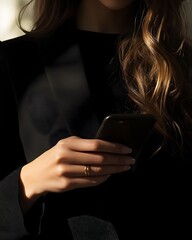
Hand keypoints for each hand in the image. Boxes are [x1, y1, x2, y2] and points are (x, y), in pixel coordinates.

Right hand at [20, 136, 134, 211]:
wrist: (35, 175)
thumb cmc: (53, 156)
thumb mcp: (65, 145)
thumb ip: (83, 144)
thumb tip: (106, 146)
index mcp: (68, 144)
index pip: (97, 144)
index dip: (114, 147)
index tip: (127, 149)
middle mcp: (67, 157)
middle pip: (100, 158)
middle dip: (118, 159)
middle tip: (130, 160)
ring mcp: (66, 172)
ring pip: (97, 171)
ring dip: (114, 169)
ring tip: (124, 167)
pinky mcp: (67, 184)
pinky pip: (90, 181)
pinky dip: (103, 178)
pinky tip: (110, 175)